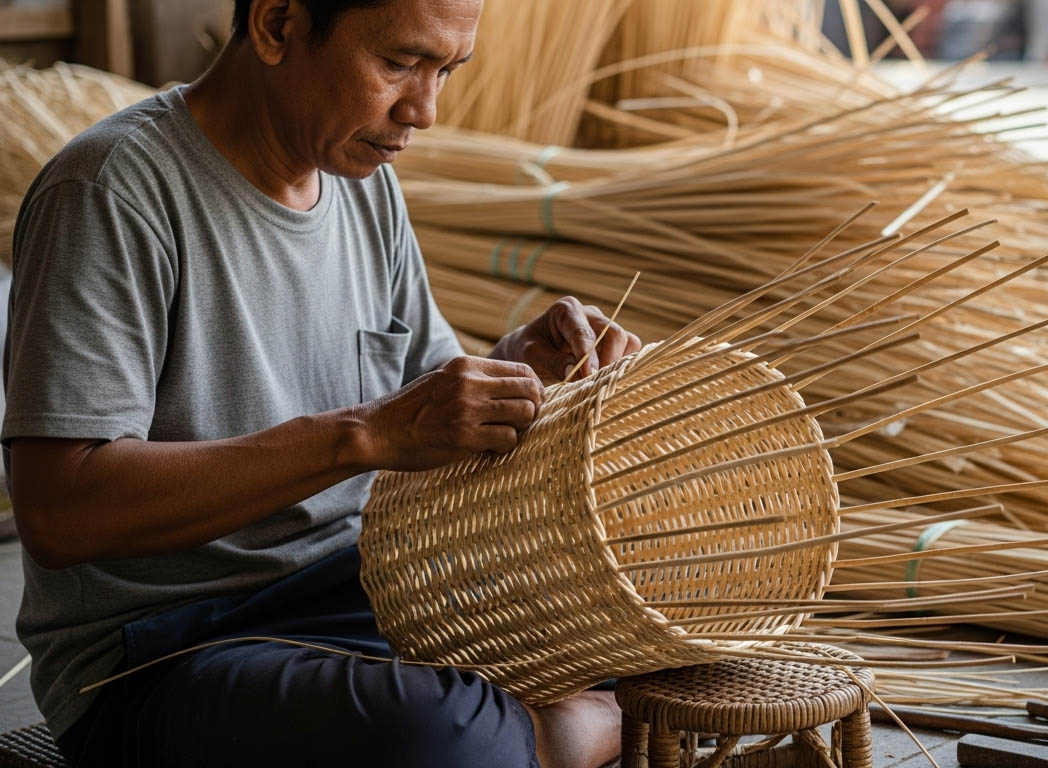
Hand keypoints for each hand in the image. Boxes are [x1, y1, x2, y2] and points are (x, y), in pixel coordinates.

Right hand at [362, 356, 543, 471]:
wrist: (378, 431)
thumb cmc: (411, 410)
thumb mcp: (442, 380)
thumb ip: (474, 380)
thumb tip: (514, 388)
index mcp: (465, 365)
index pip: (521, 371)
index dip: (533, 389)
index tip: (528, 403)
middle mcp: (470, 383)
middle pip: (529, 390)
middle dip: (533, 408)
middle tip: (520, 423)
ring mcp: (468, 409)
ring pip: (524, 413)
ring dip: (520, 428)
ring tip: (502, 435)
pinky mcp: (465, 437)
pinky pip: (508, 439)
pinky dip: (504, 447)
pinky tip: (488, 448)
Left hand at [490, 297, 641, 384]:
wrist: (526, 352)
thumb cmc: (526, 351)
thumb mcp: (532, 356)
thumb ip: (554, 362)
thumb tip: (576, 374)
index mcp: (567, 310)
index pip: (584, 333)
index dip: (588, 356)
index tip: (589, 377)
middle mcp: (590, 315)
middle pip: (614, 334)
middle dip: (608, 361)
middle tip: (595, 385)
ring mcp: (604, 328)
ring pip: (627, 343)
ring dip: (617, 365)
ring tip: (598, 384)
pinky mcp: (613, 344)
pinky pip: (629, 353)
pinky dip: (621, 368)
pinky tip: (605, 381)